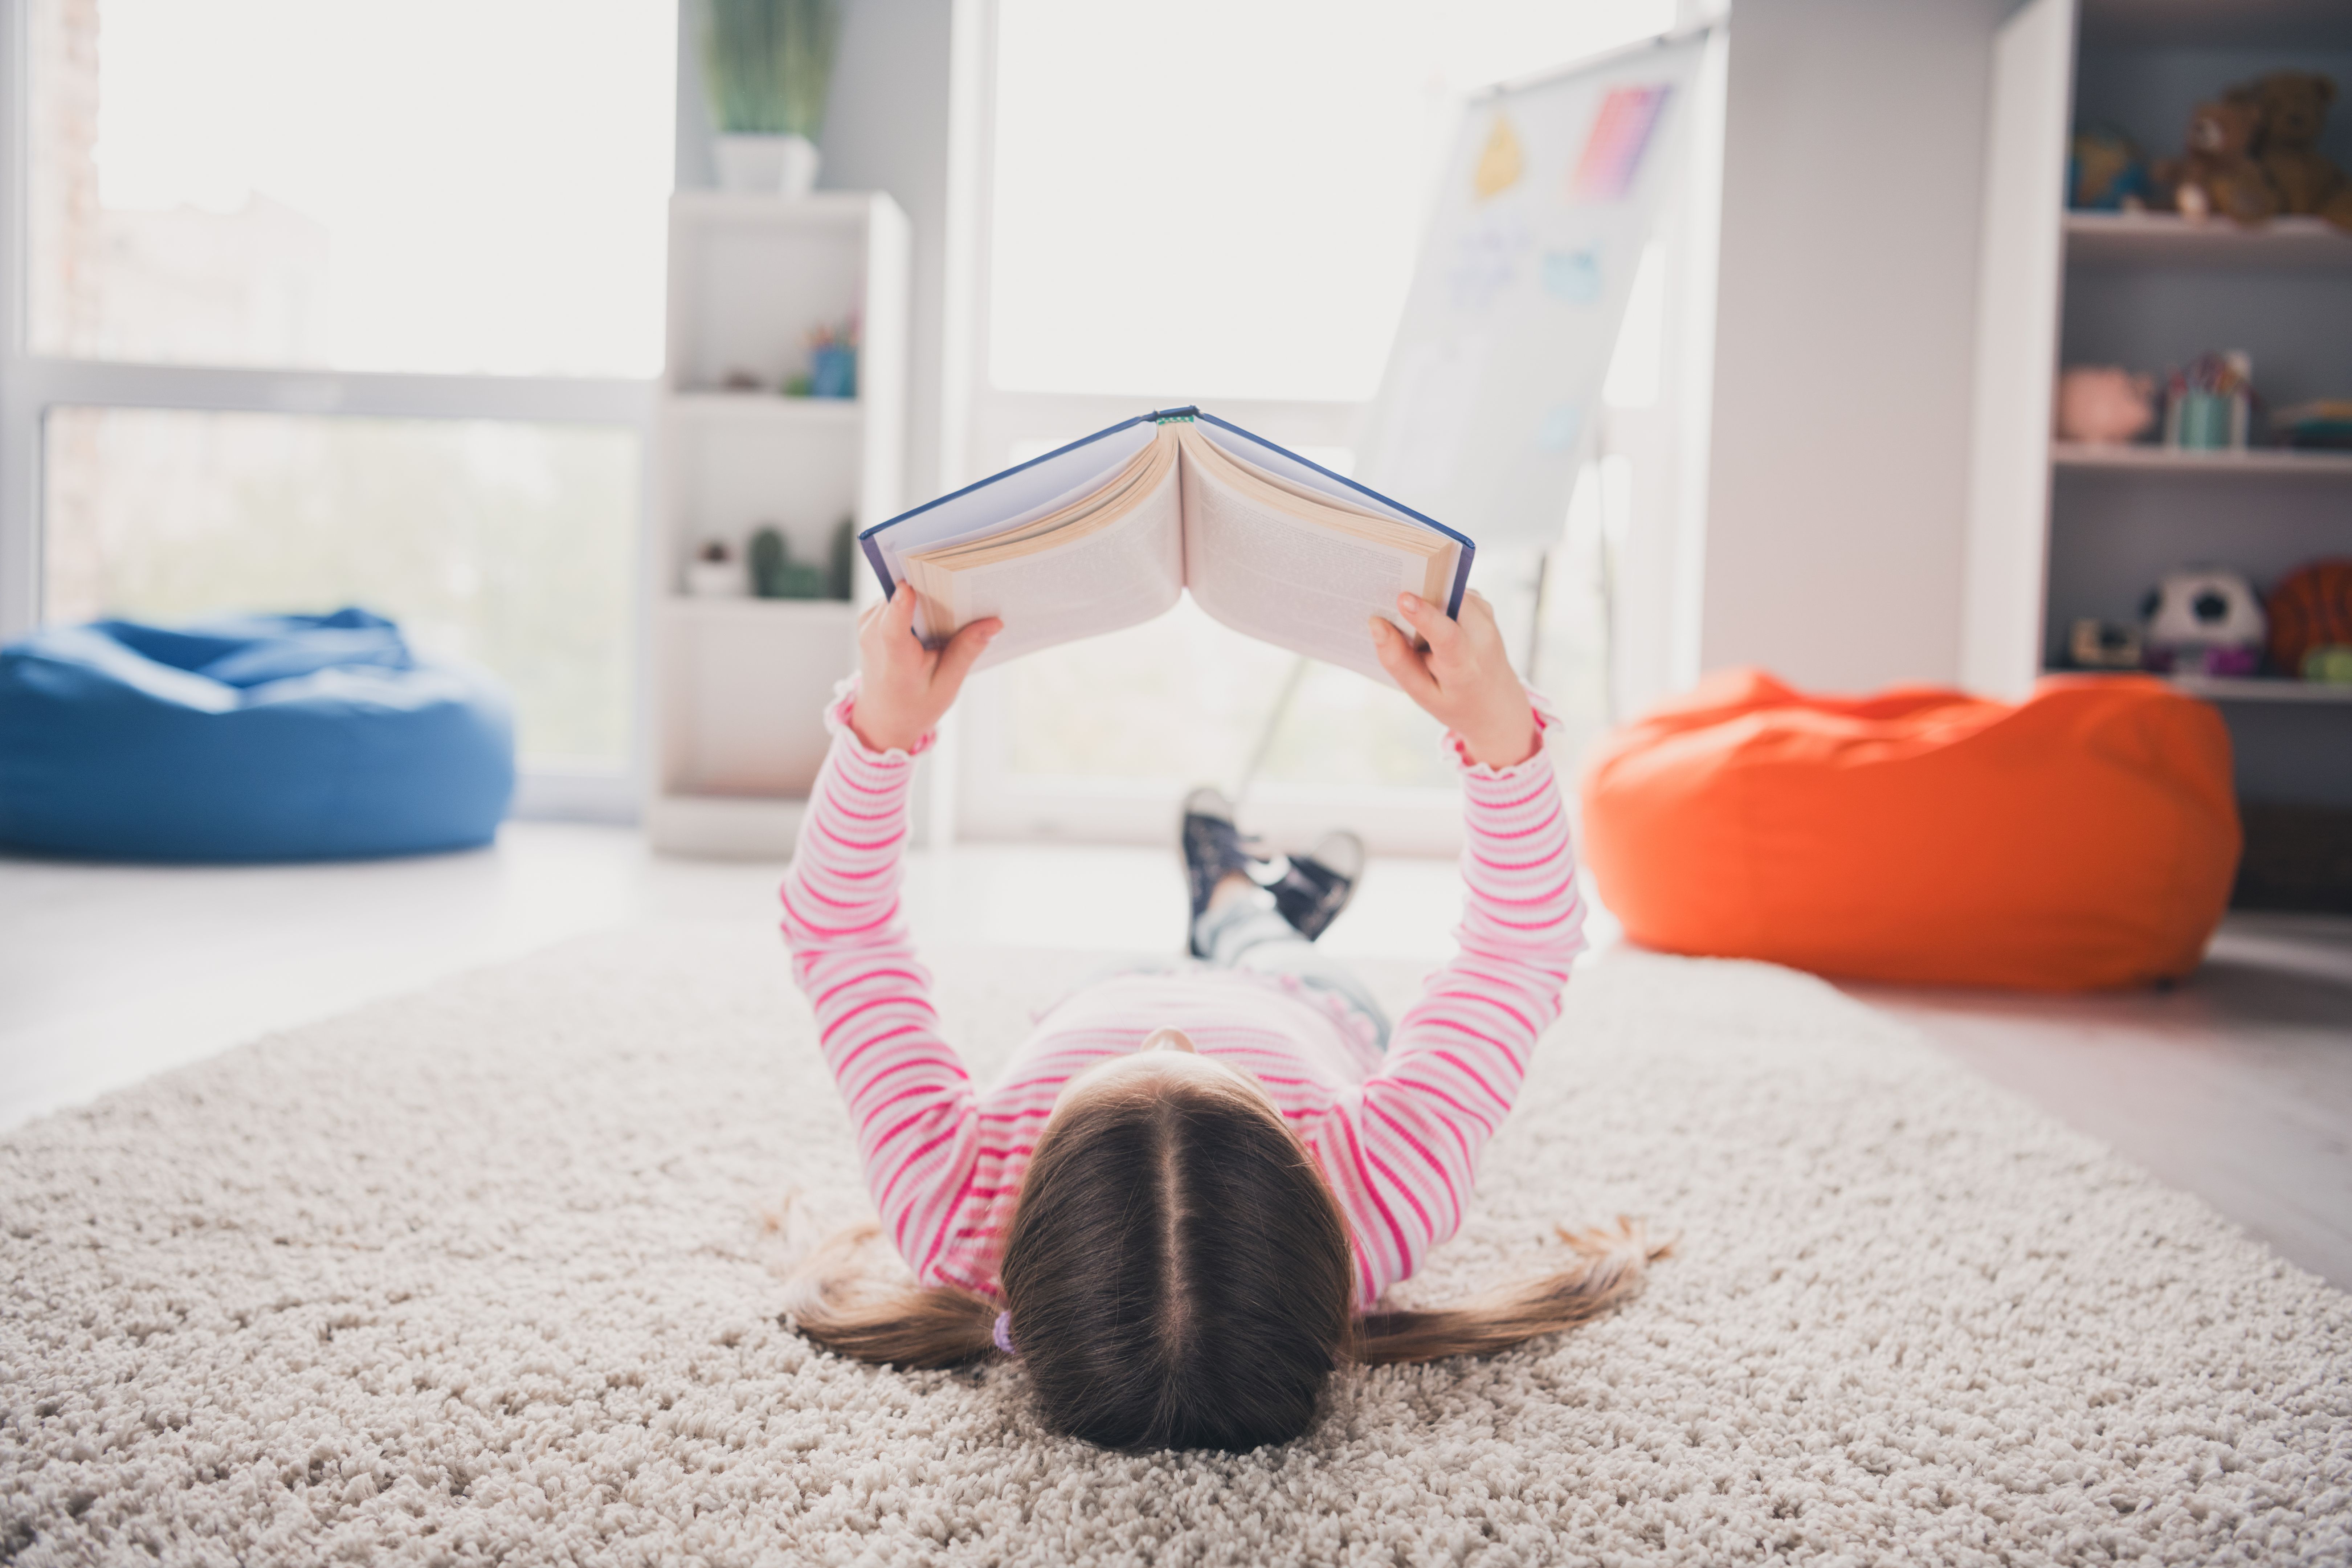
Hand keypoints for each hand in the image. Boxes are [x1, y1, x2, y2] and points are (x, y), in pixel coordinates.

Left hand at [850, 588, 1000, 753]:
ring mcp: (868, 624)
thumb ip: (966, 652)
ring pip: (900, 593)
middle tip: (966, 587)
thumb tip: (994, 623)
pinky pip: (895, 598)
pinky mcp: (870, 617)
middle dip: (934, 590)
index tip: (910, 587)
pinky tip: (935, 613)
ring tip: (953, 604)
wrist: (883, 716)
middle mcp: (874, 637)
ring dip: (927, 594)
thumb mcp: (947, 685)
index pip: (893, 630)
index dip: (901, 606)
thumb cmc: (915, 704)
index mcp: (895, 661)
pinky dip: (916, 601)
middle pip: (902, 599)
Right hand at [1369, 590, 1538, 768]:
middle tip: (1386, 592)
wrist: (1498, 704)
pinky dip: (1435, 601)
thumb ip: (1398, 661)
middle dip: (1416, 591)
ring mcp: (1486, 616)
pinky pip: (1452, 594)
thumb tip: (1376, 624)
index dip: (1424, 615)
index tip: (1402, 598)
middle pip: (1446, 602)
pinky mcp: (1484, 606)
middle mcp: (1483, 636)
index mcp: (1465, 666)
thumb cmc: (1455, 701)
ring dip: (1425, 598)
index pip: (1447, 636)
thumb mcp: (1422, 693)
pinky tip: (1429, 619)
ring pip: (1447, 593)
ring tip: (1408, 615)